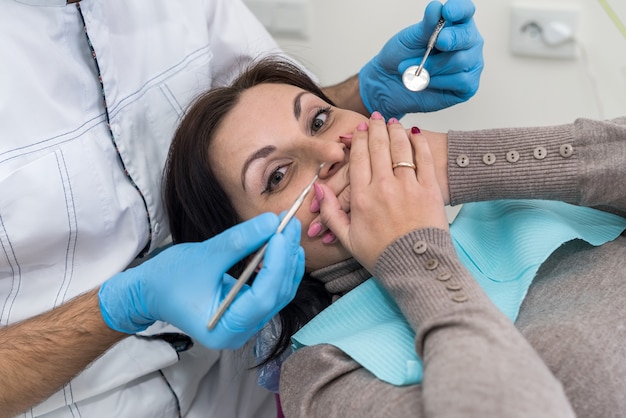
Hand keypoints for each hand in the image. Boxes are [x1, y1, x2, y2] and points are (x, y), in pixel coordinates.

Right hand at [98, 213, 304, 349]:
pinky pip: (271, 290)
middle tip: (291, 223)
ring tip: (289, 229)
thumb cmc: (169, 279)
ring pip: (278, 292)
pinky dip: (278, 267)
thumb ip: (240, 241)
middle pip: (276, 294)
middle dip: (286, 257)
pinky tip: (282, 246)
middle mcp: (241, 332)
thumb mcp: (205, 255)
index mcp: (226, 328)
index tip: (281, 233)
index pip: (264, 296)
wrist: (149, 293)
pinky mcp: (247, 312)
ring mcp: (246, 324)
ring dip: (286, 260)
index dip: (277, 263)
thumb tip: (271, 221)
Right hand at [316, 113, 448, 272]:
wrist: (416, 267)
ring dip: (395, 130)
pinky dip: (419, 143)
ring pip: (400, 148)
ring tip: (393, 122)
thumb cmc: (383, 255)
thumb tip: (319, 190)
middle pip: (378, 147)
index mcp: (362, 197)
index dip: (358, 139)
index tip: (359, 130)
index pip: (358, 157)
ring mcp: (408, 186)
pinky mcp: (430, 189)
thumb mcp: (348, 238)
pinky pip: (424, 158)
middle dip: (375, 128)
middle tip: (375, 118)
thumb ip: (331, 212)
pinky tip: (415, 134)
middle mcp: (383, 187)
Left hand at [358, 0, 483, 118]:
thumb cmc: (402, 57)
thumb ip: (425, 26)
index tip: (447, 12)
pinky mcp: (468, 85)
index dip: (459, 9)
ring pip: (460, 61)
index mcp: (455, 24)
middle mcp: (467, 42)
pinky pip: (459, 81)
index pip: (465, 10)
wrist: (390, 83)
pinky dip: (438, 81)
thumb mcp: (410, 39)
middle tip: (438, 42)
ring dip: (432, 66)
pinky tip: (426, 81)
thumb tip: (436, 7)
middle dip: (451, 39)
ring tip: (413, 69)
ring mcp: (470, 63)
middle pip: (468, 36)